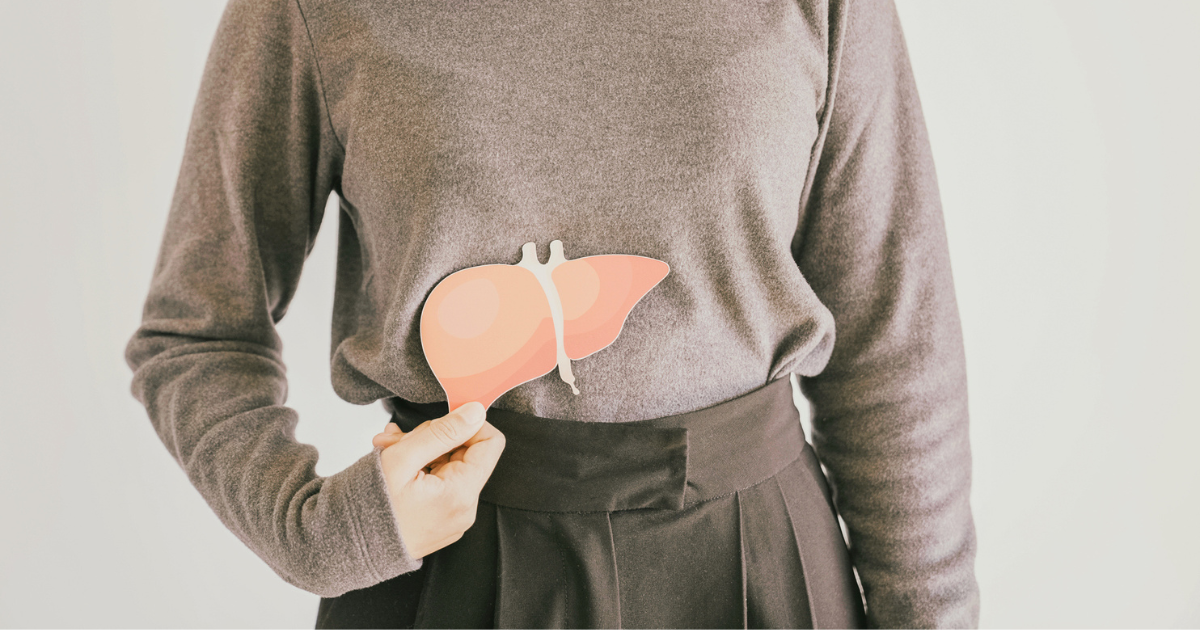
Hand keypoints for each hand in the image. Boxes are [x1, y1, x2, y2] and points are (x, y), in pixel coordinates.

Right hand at [373, 402, 505, 559]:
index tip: (438, 420)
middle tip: (395, 437)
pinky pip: (439, 484)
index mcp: (461, 494)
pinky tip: (391, 465)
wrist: (344, 549)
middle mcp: (464, 509)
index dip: (467, 424)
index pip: (490, 443)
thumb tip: (476, 412)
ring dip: (419, 451)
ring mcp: (452, 518)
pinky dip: (418, 469)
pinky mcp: (440, 521)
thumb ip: (443, 432)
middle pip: (465, 454)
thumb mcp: (403, 459)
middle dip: (432, 437)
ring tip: (386, 449)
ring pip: (448, 466)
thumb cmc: (368, 506)